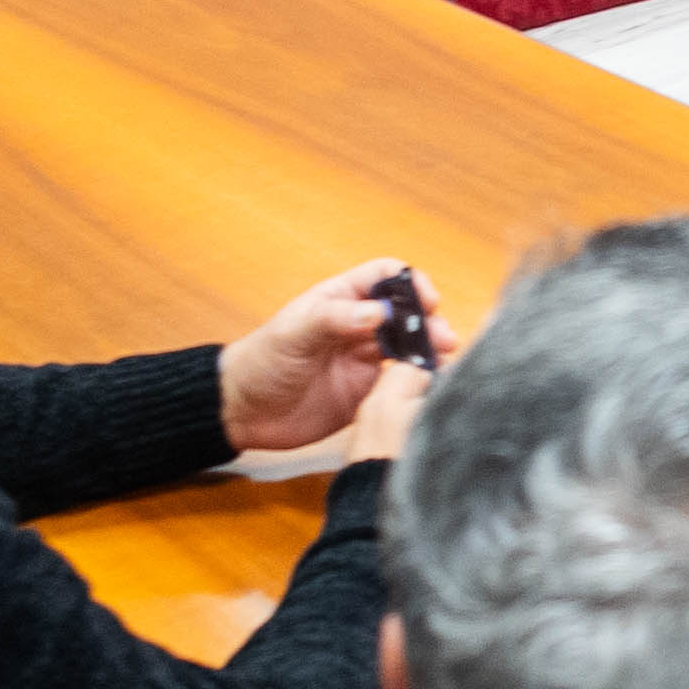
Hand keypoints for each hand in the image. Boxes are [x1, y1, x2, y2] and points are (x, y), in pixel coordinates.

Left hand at [220, 261, 444, 454]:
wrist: (244, 411)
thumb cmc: (262, 362)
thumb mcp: (292, 334)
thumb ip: (334, 319)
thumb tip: (379, 312)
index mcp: (341, 300)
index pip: (385, 277)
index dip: (410, 282)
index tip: (427, 301)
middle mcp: (359, 326)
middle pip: (407, 314)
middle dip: (429, 322)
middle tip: (442, 340)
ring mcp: (366, 360)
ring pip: (410, 348)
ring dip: (430, 352)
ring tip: (444, 362)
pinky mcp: (368, 393)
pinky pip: (402, 384)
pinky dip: (420, 382)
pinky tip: (432, 387)